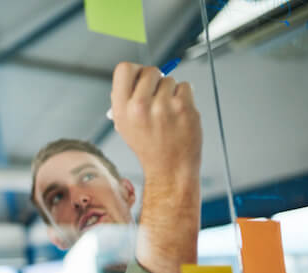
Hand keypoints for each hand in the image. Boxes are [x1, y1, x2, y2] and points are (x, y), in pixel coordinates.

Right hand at [110, 62, 201, 183]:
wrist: (169, 169)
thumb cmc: (149, 147)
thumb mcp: (125, 125)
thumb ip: (126, 100)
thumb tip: (135, 77)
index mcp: (121, 109)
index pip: (124, 68)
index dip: (135, 71)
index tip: (141, 79)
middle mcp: (139, 106)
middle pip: (150, 71)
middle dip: (156, 80)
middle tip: (158, 97)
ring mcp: (163, 106)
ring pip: (169, 80)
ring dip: (171, 92)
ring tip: (168, 113)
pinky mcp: (183, 107)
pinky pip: (185, 86)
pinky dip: (184, 97)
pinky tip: (179, 114)